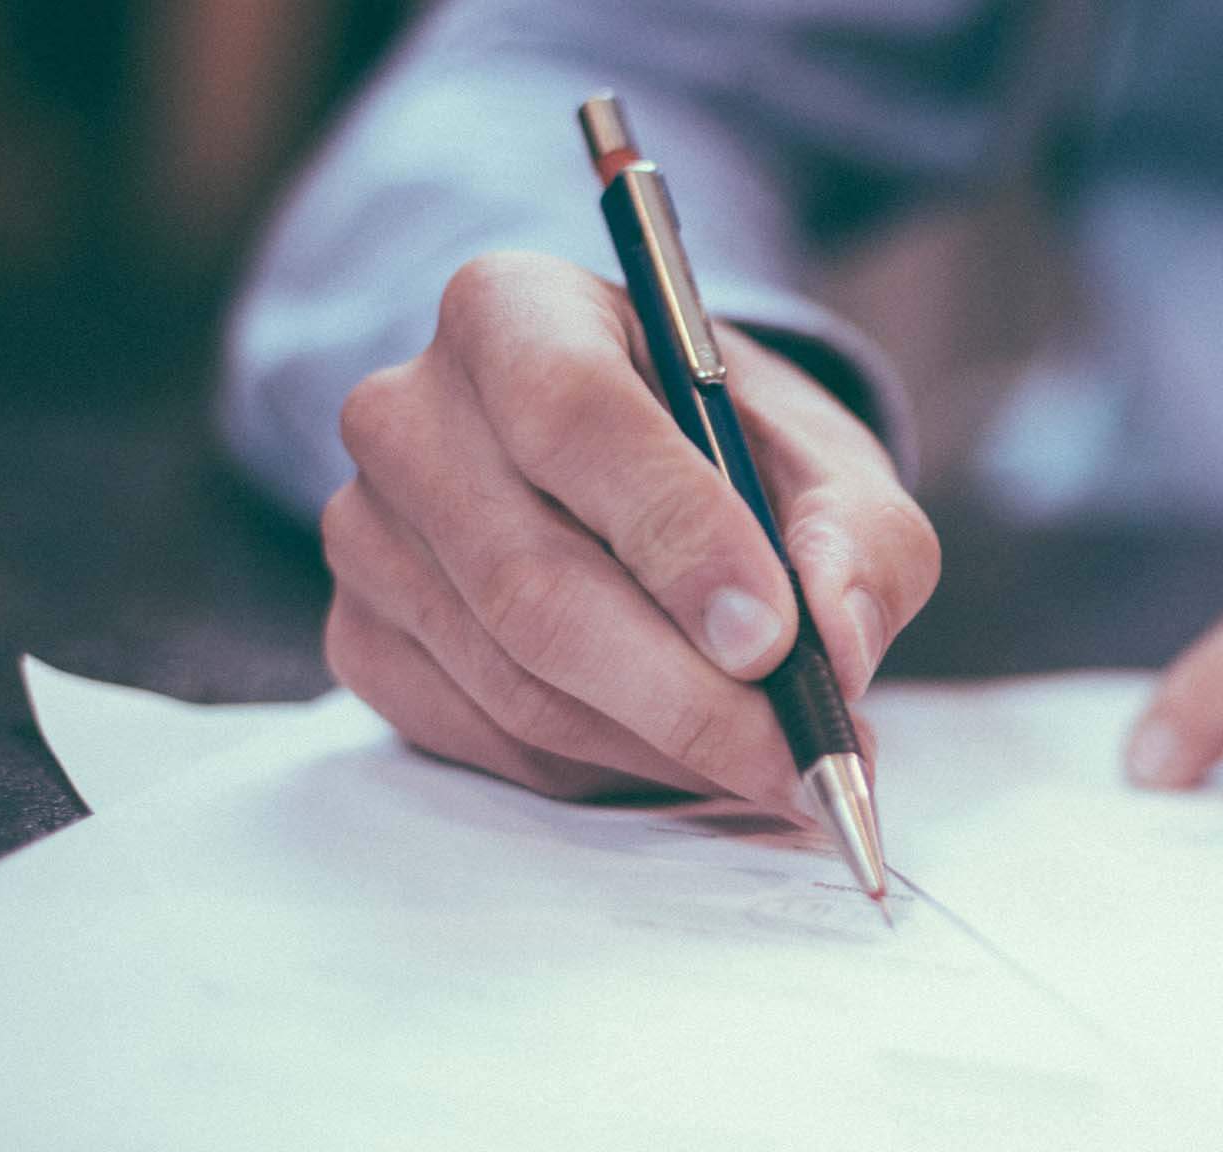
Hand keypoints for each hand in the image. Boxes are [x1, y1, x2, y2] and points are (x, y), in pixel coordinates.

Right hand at [321, 251, 936, 808]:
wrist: (642, 477)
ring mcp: (367, 532)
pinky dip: (604, 769)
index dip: (677, 537)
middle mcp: (408, 412)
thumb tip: (837, 642)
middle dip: (686, 694)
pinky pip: (487, 738)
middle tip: (799, 757)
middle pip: (533, 581)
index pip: (573, 416)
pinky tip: (680, 751)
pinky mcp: (362, 637)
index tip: (772, 639)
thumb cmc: (733, 453)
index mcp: (513, 311)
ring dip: (661, 745)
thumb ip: (859, 538)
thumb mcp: (829, 463)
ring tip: (771, 760)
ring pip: (516, 681)